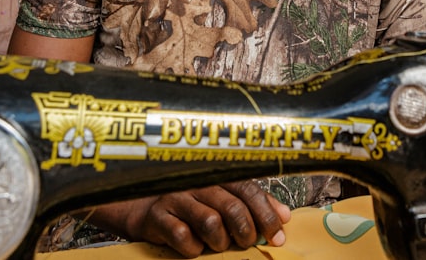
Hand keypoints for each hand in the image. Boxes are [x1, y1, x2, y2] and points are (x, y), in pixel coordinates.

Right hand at [92, 181, 291, 257]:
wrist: (140, 206)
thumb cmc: (188, 205)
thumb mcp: (221, 200)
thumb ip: (252, 205)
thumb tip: (284, 216)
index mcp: (217, 175)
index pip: (249, 189)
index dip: (267, 213)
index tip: (278, 235)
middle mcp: (198, 183)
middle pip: (232, 206)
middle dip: (246, 230)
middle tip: (247, 243)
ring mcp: (177, 198)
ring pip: (210, 221)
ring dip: (220, 241)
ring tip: (219, 245)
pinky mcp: (157, 217)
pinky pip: (182, 236)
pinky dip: (193, 248)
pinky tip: (194, 248)